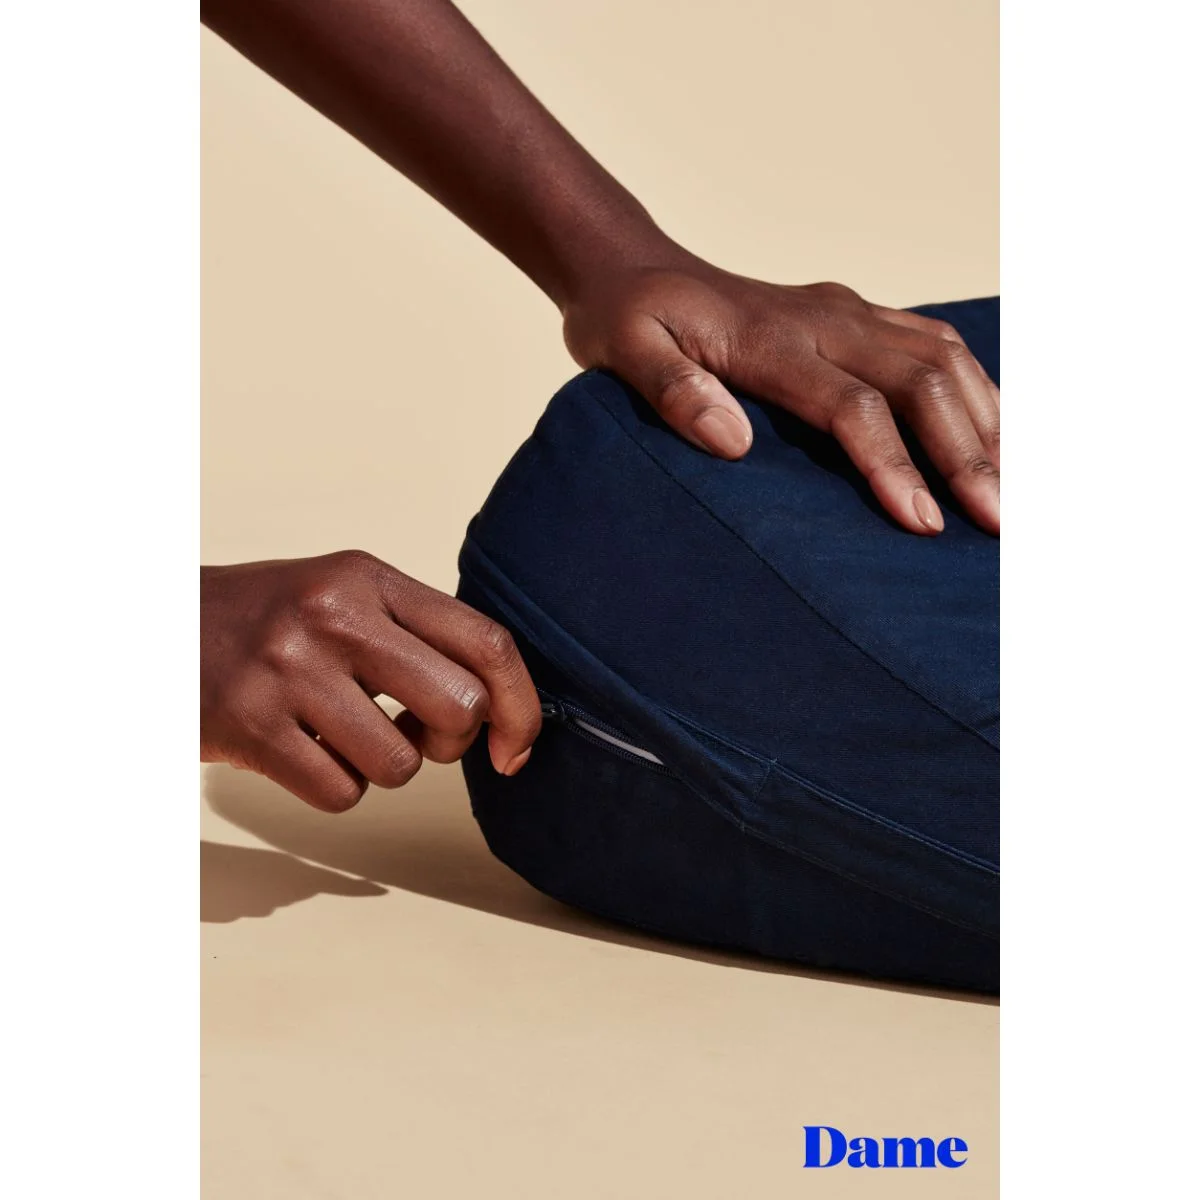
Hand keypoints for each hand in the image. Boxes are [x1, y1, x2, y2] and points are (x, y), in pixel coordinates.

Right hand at [201, 551, 540, 811]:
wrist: (156, 628)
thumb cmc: (269, 622)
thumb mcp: (345, 597)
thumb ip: (419, 636)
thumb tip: (500, 709)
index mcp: (370, 579)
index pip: (486, 642)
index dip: (521, 705)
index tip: (516, 748)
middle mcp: (335, 615)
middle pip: (459, 706)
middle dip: (452, 743)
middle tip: (418, 738)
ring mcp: (290, 669)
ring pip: (400, 764)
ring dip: (382, 767)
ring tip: (341, 736)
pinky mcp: (251, 725)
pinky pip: (342, 793)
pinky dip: (334, 788)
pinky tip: (303, 752)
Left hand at [563, 256, 999, 535]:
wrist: (636, 269)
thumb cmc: (627, 321)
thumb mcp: (624, 352)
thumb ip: (672, 392)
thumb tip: (732, 442)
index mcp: (773, 338)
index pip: (853, 405)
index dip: (894, 464)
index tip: (923, 525)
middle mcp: (826, 318)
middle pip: (921, 381)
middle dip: (968, 455)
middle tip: (1000, 527)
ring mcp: (848, 311)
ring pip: (944, 359)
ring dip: (988, 423)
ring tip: (1015, 492)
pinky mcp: (857, 315)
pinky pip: (935, 347)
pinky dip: (976, 391)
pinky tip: (996, 434)